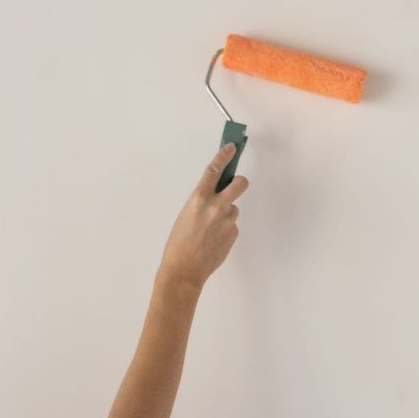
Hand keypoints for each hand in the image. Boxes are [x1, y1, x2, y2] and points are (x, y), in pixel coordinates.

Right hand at [158, 143, 249, 289]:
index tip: (230, 147)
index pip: (214, 170)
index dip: (224, 156)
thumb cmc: (178, 244)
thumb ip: (202, 202)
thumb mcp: (185, 214)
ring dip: (226, 213)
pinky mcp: (233, 233)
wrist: (184, 270)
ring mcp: (226, 221)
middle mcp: (215, 207)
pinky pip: (232, 225)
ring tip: (211, 228)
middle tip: (235, 185)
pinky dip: (225, 229)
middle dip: (239, 182)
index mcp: (198, 199)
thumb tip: (216, 196)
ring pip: (234, 208)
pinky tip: (213, 240)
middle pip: (239, 183)